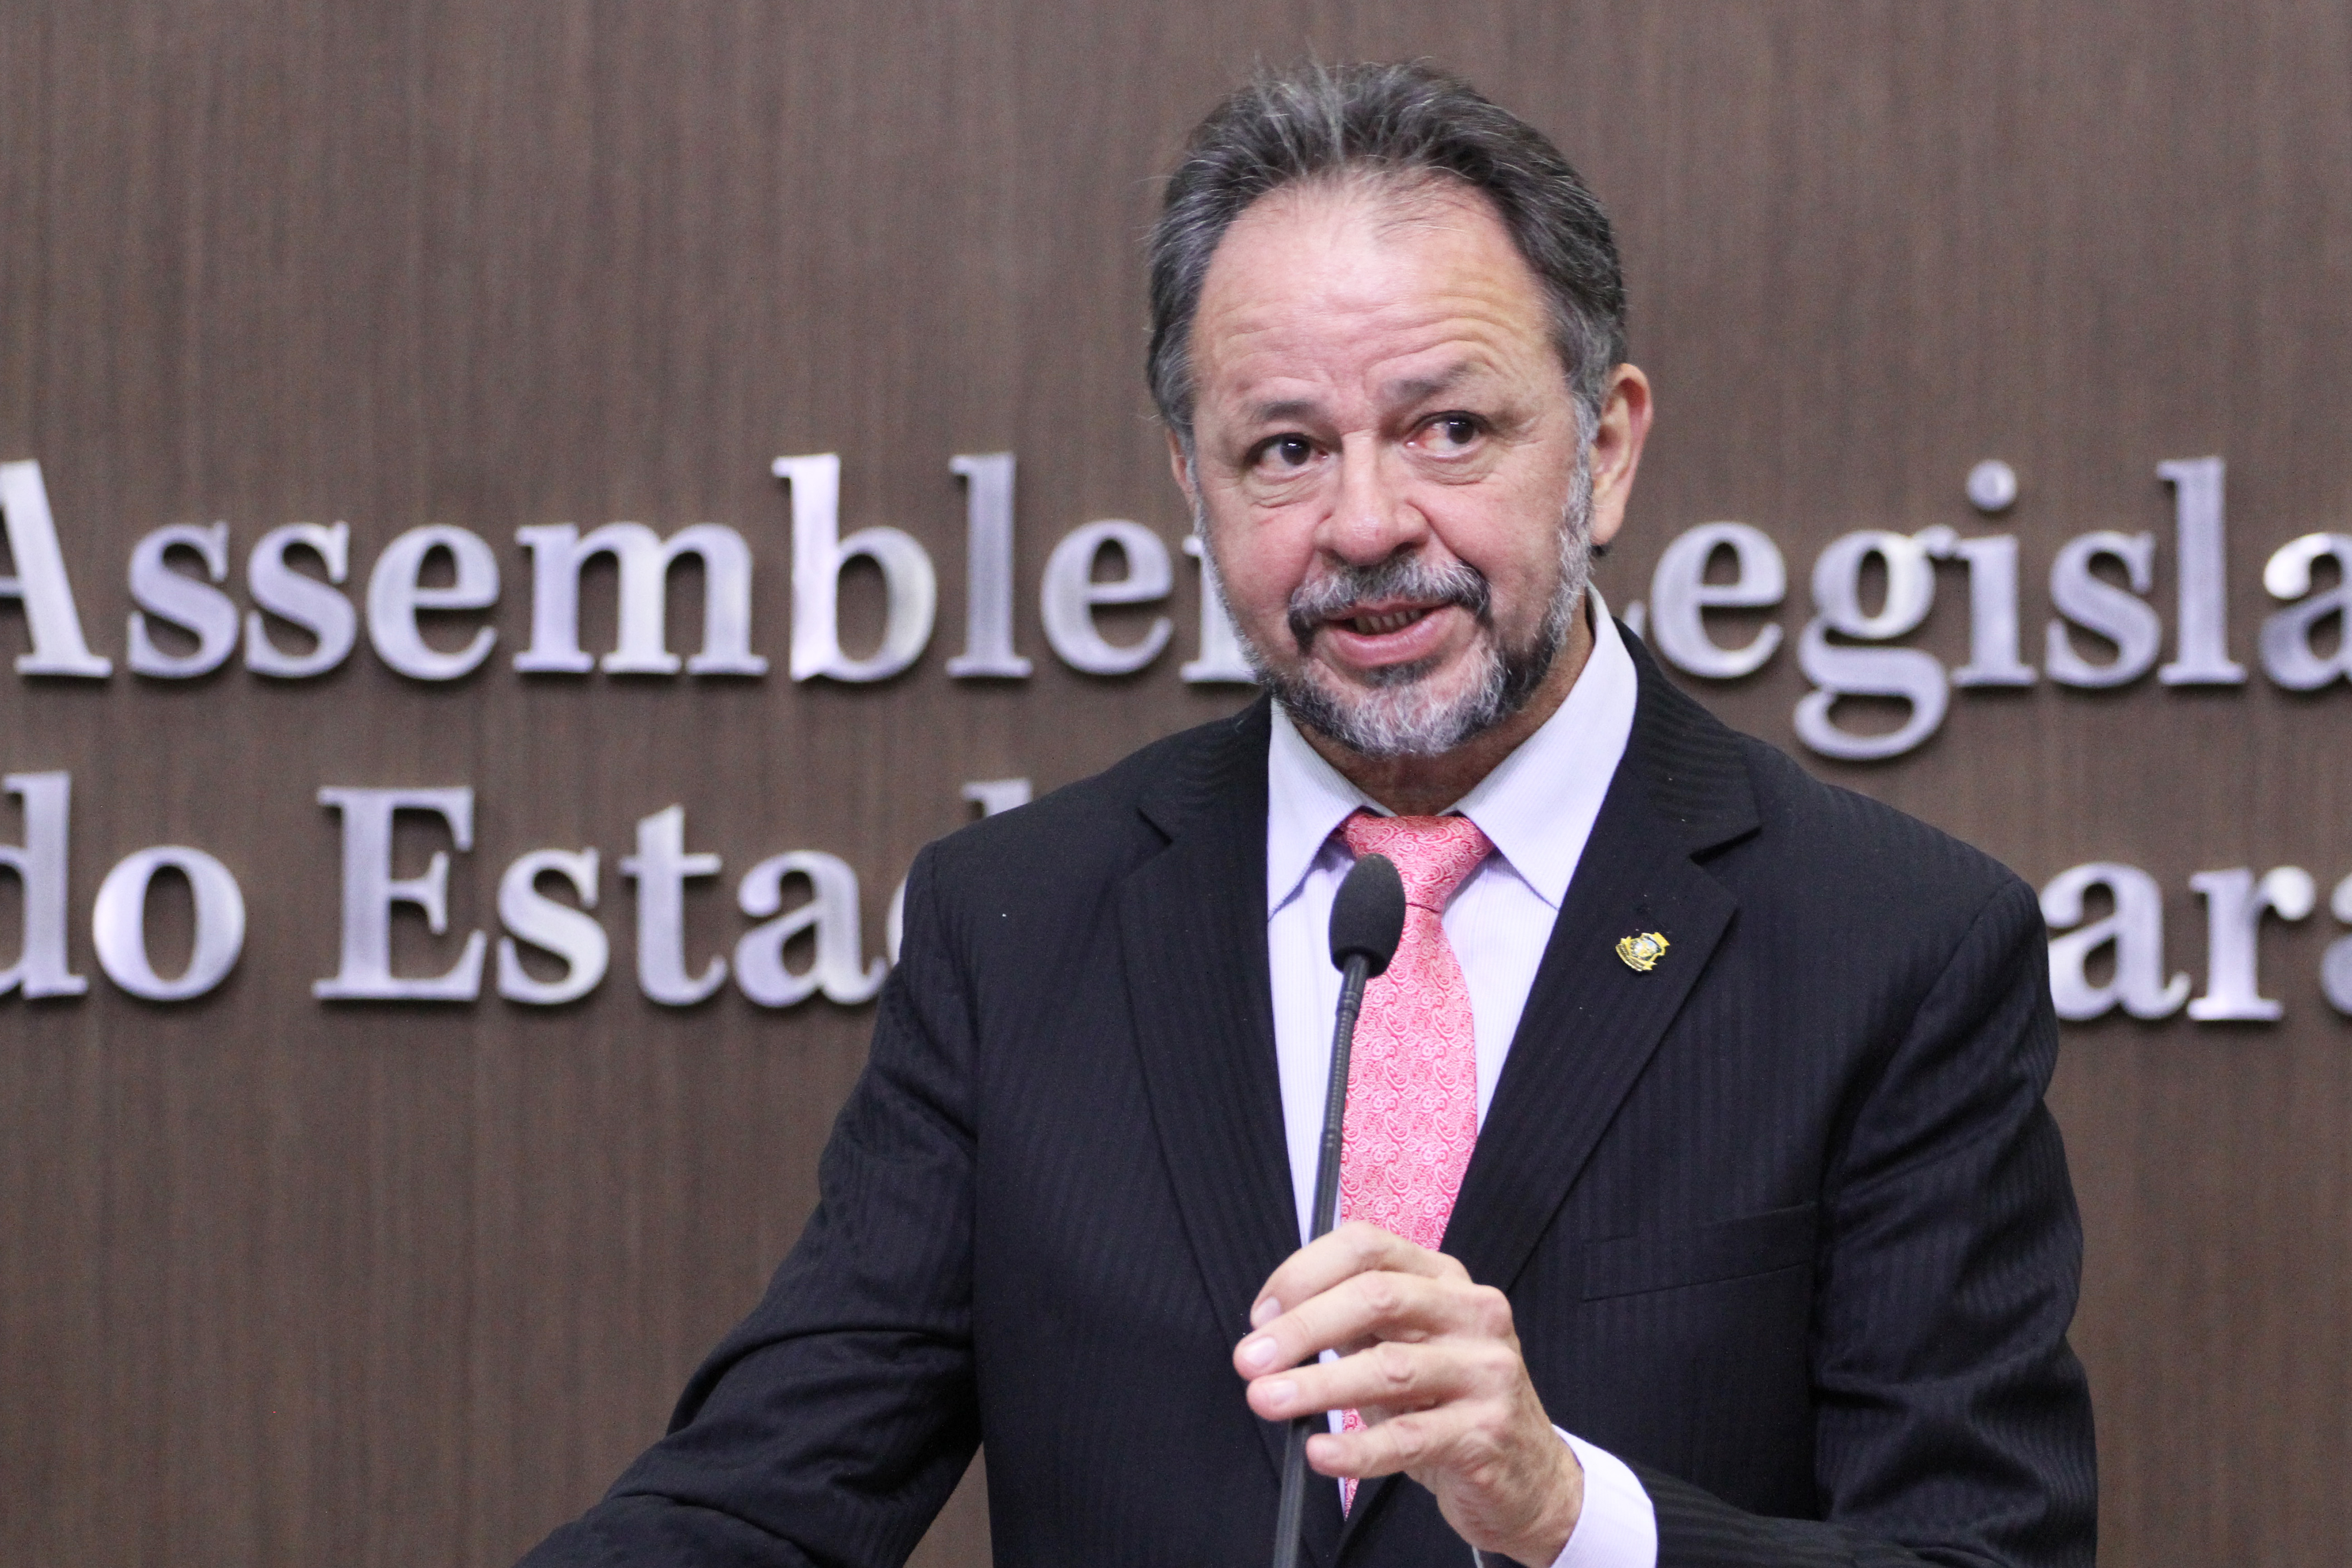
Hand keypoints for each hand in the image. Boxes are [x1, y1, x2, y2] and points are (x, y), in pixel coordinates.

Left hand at [1233, 1222, 1582, 1566]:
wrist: (1527, 1475)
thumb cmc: (1450, 1403)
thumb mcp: (1406, 1346)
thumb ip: (1353, 1326)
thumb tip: (1273, 1328)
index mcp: (1444, 1279)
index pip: (1366, 1247)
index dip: (1304, 1273)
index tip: (1261, 1315)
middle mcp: (1472, 1313)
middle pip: (1376, 1298)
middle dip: (1302, 1328)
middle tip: (1250, 1360)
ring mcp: (1486, 1370)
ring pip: (1389, 1368)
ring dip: (1317, 1386)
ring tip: (1268, 1400)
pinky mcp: (1486, 1431)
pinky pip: (1409, 1437)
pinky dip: (1357, 1448)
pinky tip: (1321, 1452)